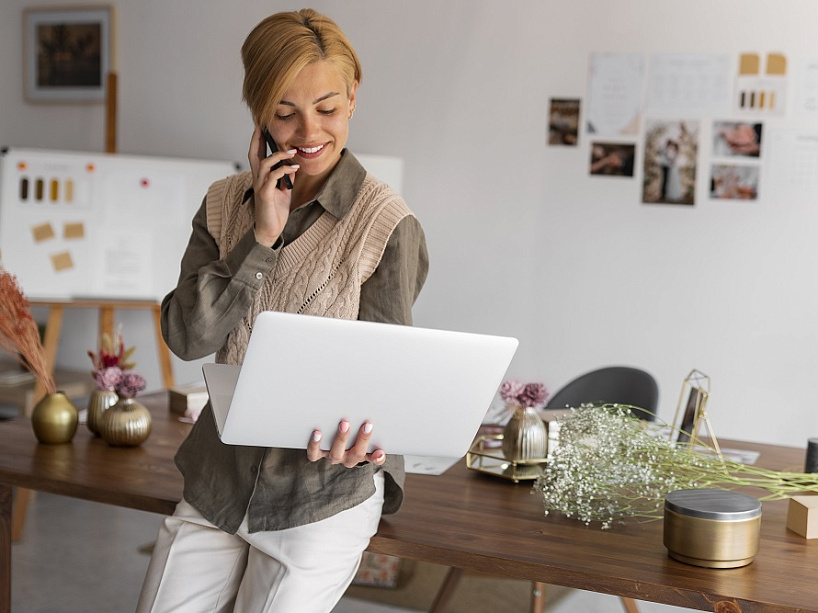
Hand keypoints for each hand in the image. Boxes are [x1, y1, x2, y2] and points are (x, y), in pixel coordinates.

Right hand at [247, 127, 299, 246]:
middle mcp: (257, 179)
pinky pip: (273, 177)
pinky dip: (284, 170)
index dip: (257, 140)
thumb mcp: (284, 191)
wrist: (270, 230)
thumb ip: (286, 178)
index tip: (261, 126)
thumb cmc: (275, 211)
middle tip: (265, 126)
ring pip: (265, 163)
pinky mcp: (265, 194)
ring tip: (293, 151)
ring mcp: (260, 186)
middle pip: (253, 154)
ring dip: (279, 155)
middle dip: (258, 139)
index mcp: (261, 177)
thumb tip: (293, 166)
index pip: (257, 154)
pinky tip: (295, 168)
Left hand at [307, 420, 385, 467]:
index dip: (377, 458)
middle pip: (356, 454)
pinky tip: (317, 433)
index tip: (381, 451)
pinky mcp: (318, 454)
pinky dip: (315, 444)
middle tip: (367, 425)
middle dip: (363, 439)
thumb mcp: (363, 436)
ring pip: (336, 454)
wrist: (331, 442)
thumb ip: (373, 433)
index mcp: (361, 454)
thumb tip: (382, 426)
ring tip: (344, 424)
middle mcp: (347, 458)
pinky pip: (315, 454)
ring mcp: (333, 456)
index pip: (373, 459)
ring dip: (341, 439)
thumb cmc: (350, 436)